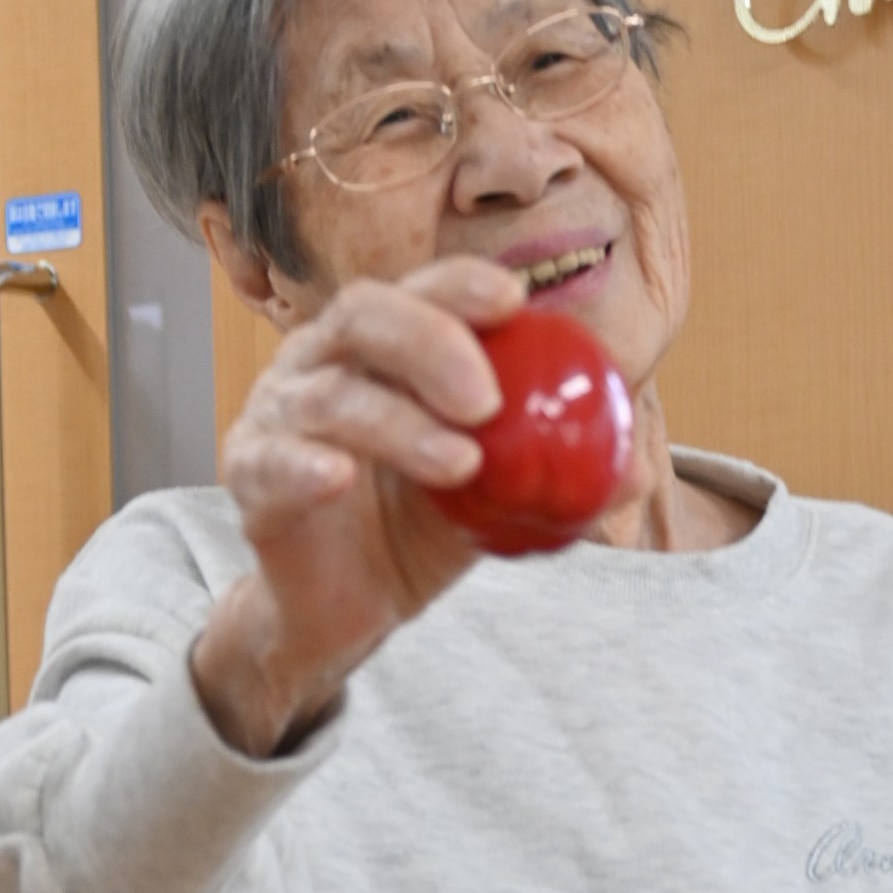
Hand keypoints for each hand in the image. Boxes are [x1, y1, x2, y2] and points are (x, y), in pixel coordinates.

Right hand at [191, 256, 525, 756]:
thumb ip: (559, 477)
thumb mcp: (502, 500)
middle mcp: (326, 362)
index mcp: (385, 348)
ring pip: (330, 394)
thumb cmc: (421, 529)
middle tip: (490, 398)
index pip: (421, 290)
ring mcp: (281, 414)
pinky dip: (304, 463)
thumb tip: (642, 471)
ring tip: (461, 463)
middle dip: (431, 342)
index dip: (461, 285)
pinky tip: (338, 476)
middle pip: (365, 316)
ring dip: (398, 423)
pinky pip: (272, 460)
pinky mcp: (250, 475)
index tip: (514, 300)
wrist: (350, 608)